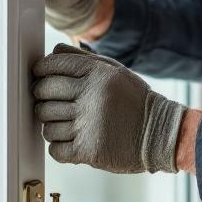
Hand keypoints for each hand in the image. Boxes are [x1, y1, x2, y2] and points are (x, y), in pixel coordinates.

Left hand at [32, 44, 186, 173]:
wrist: (160, 134)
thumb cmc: (134, 101)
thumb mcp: (115, 71)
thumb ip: (83, 58)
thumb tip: (53, 52)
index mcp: (98, 73)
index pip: (52, 65)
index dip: (40, 71)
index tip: (41, 77)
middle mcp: (91, 96)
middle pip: (44, 93)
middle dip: (42, 97)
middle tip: (50, 102)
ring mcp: (88, 124)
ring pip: (46, 124)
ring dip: (51, 125)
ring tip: (66, 124)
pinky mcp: (88, 150)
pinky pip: (55, 148)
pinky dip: (59, 146)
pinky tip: (71, 140)